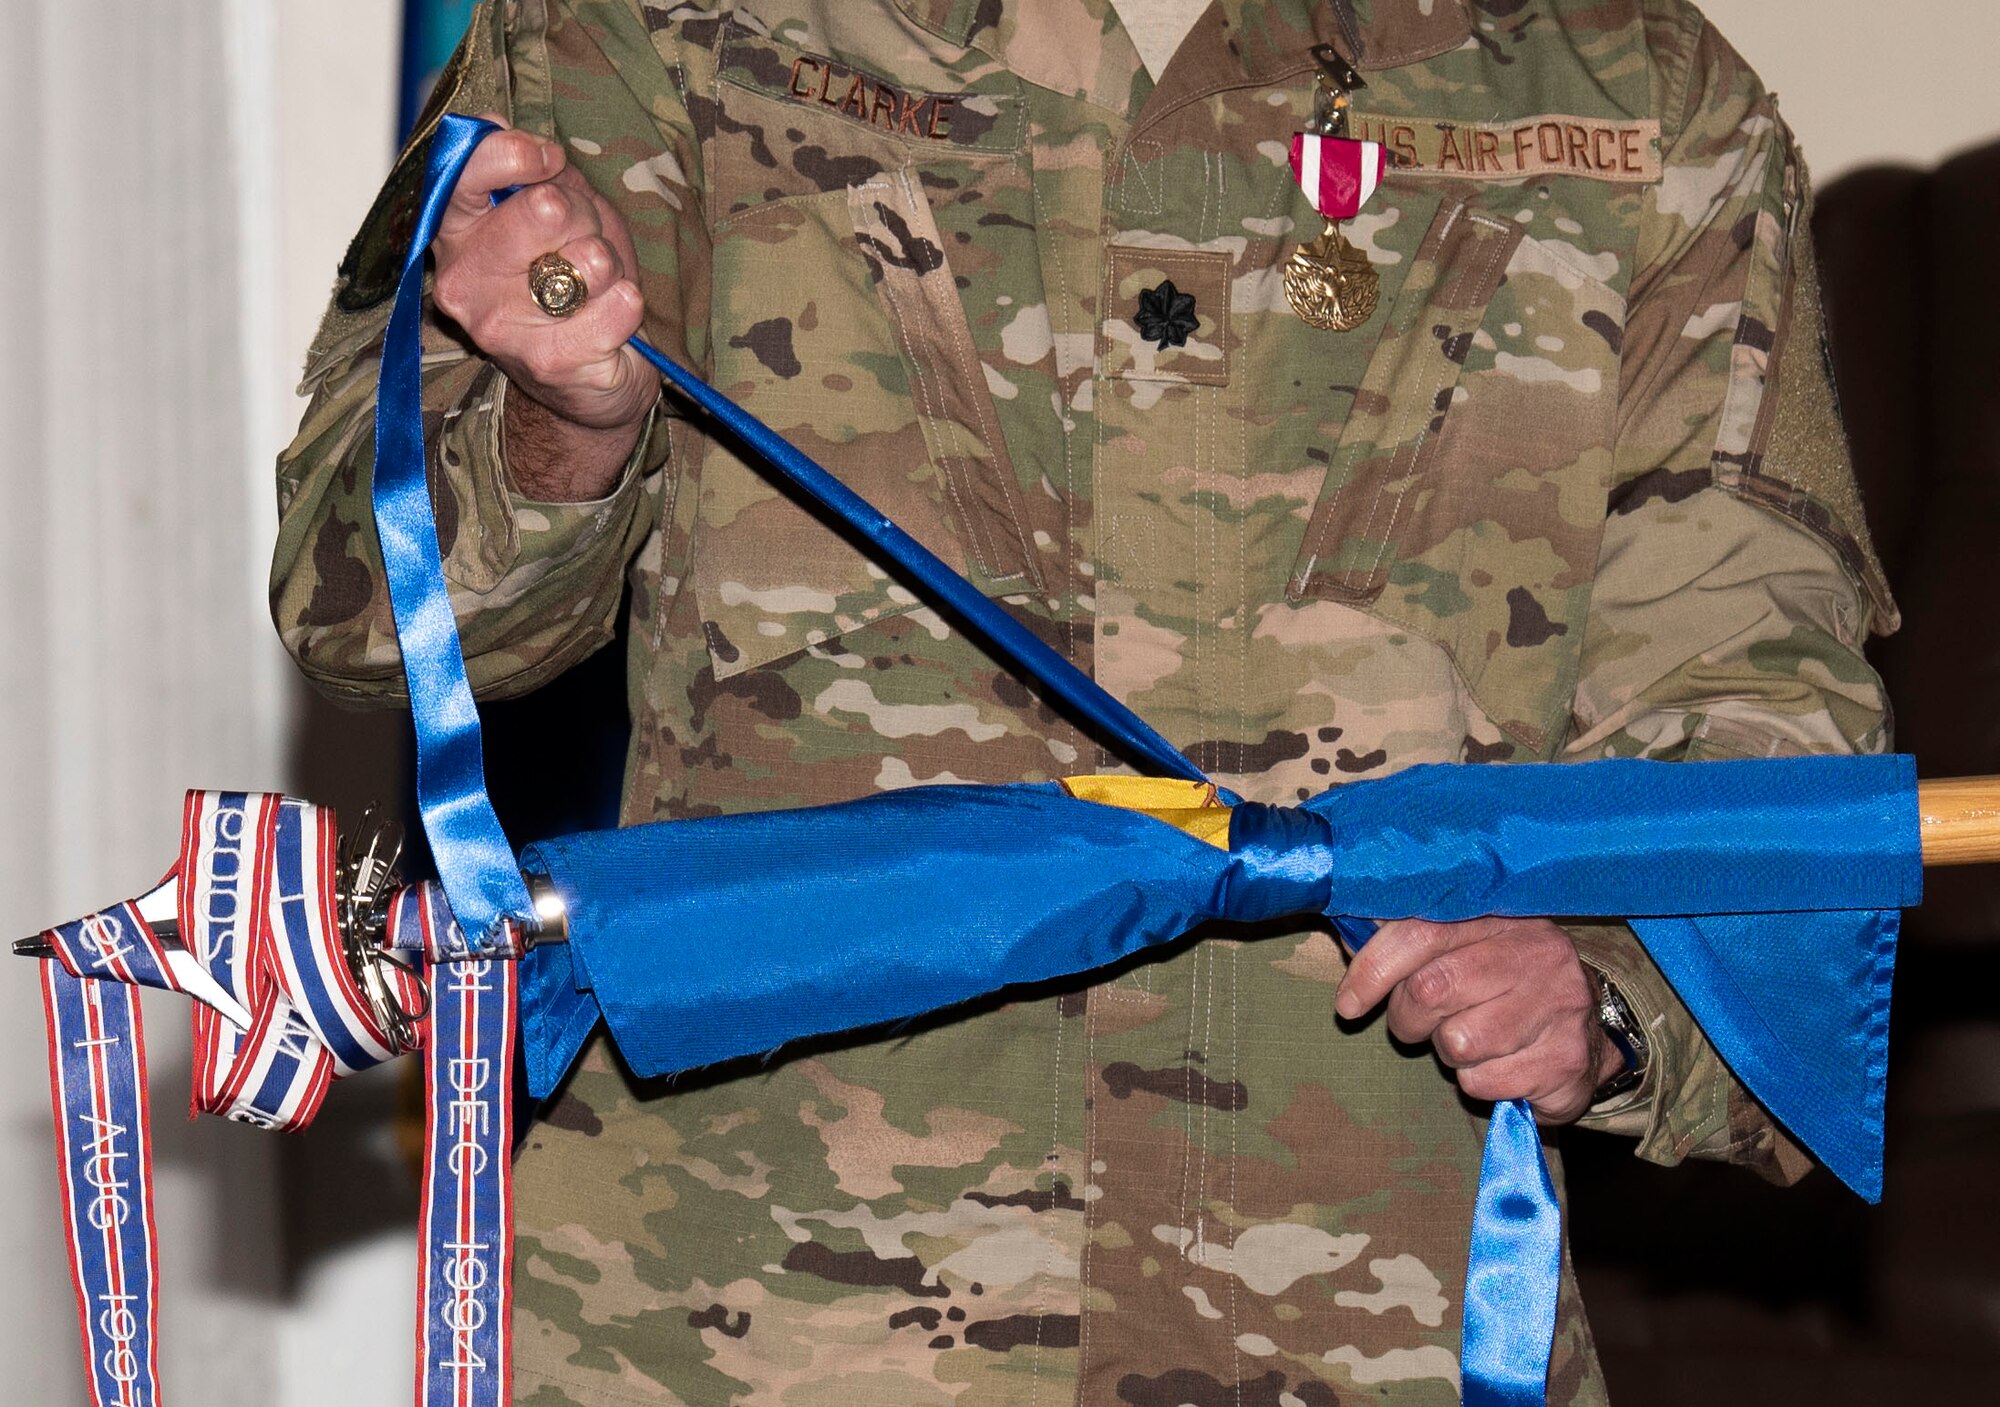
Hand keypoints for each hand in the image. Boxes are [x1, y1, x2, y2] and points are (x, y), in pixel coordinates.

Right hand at [430, 118, 653, 499]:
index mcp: (455, 235)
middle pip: (547, 207)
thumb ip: (533, 172)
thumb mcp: (555, 214)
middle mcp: (464, 282)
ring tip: (595, 290)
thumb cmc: (568, 285)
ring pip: (589, 259)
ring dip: (609, 267)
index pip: (467, 170)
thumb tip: (494, 123)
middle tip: (582, 247)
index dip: (519, 154)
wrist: (588, 381)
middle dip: (586, 218)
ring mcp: (502, 329)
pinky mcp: (551, 363)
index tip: (550, 160)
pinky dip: (629, 304)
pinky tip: (613, 317)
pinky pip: (619, 306)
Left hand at [1334, 916, 1625, 1123]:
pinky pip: (1484, 1081)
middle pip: (1432, 989)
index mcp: (1502, 916)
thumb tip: (1348, 934)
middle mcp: (1537, 952)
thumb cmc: (1502, 989)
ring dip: (1448, 1052)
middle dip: (1408, 1018)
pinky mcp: (1568, 1058)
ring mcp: (1560, 1004)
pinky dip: (1478, 1082)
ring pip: (1458, 1042)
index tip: (1348, 1004)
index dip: (1374, 969)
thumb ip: (1408, 941)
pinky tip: (1500, 1065)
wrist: (1586, 1036)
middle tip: (1416, 1025)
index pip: (1421, 933)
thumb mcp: (1463, 950)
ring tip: (1470, 1039)